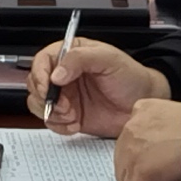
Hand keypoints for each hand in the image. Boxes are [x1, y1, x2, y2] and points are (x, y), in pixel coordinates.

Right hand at [27, 34, 163, 133]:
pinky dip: (59, 125)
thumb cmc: (131, 77)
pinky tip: (75, 124)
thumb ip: (80, 59)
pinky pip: (51, 121)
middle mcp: (64, 75)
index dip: (40, 74)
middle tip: (65, 105)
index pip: (42, 60)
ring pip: (39, 103)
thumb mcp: (108, 59)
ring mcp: (66, 96)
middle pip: (36, 83)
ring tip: (71, 115)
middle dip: (46, 97)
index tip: (49, 88)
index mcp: (71, 55)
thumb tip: (56, 73)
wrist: (144, 104)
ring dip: (52, 113)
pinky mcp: (69, 115)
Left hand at [112, 94, 180, 180]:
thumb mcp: (178, 113)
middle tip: (159, 166)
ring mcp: (129, 152)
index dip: (144, 145)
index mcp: (142, 109)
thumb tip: (169, 135)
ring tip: (162, 176)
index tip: (155, 150)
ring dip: (140, 176)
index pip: (133, 132)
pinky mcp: (136, 174)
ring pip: (124, 172)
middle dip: (138, 161)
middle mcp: (131, 129)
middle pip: (123, 153)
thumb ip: (164, 124)